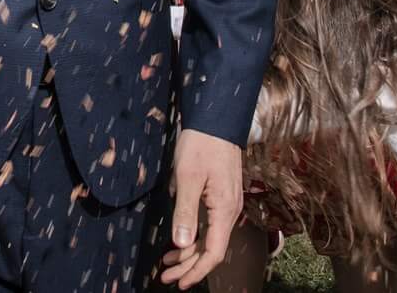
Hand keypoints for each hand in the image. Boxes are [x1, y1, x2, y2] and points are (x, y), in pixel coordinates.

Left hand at [159, 129, 241, 286]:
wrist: (215, 119)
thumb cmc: (201, 144)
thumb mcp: (187, 178)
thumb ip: (185, 212)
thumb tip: (181, 244)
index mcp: (224, 210)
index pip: (214, 252)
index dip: (197, 271)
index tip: (180, 283)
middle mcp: (230, 211)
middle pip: (212, 249)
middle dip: (189, 267)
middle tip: (166, 278)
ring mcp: (227, 204)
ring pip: (210, 238)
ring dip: (189, 253)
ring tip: (167, 265)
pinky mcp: (221, 197)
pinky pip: (209, 225)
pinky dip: (193, 237)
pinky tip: (179, 242)